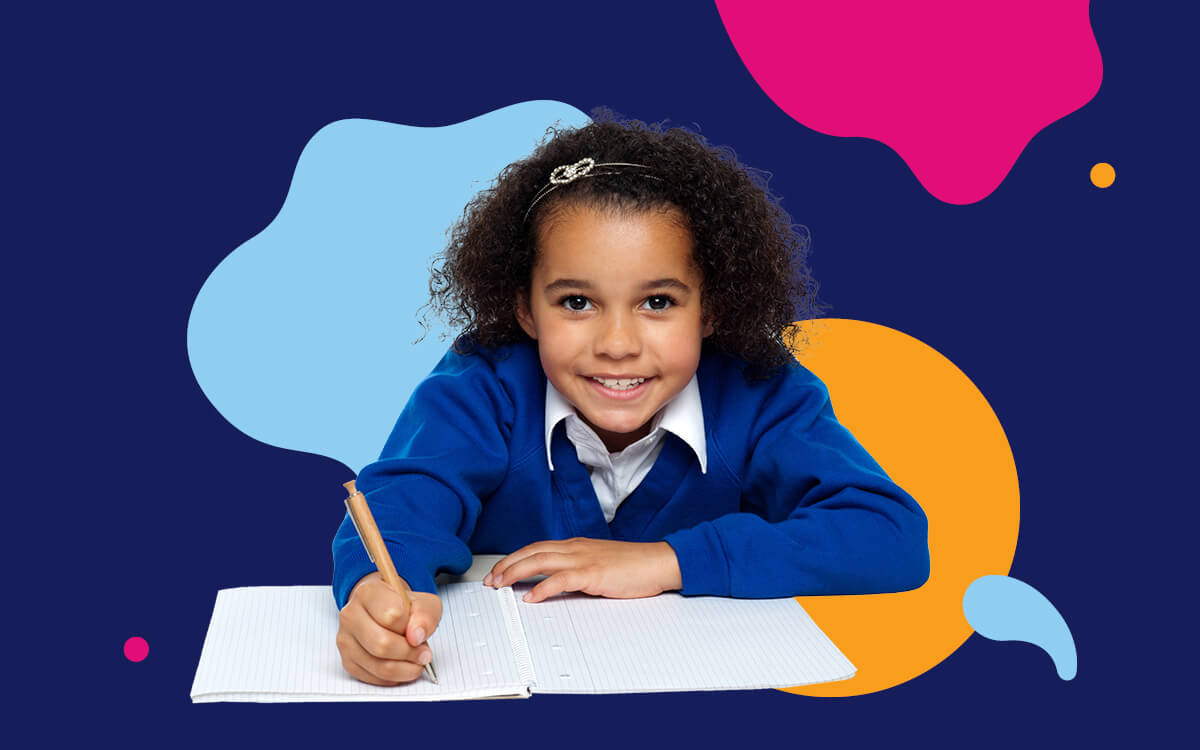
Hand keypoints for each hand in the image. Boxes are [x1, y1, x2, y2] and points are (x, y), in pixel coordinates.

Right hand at [336, 572, 442, 684]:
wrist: (384, 612)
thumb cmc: (403, 607)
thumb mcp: (423, 602)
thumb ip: (425, 615)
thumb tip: (416, 636)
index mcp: (367, 592)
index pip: (392, 615)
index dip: (411, 627)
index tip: (418, 630)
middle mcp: (350, 615)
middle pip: (382, 644)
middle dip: (410, 653)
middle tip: (423, 653)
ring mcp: (346, 640)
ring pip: (379, 666)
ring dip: (405, 668)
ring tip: (416, 661)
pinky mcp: (348, 661)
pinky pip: (374, 678)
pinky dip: (395, 677)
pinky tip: (402, 666)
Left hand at [484, 538, 681, 602]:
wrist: (658, 562)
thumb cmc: (633, 566)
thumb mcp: (599, 564)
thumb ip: (577, 570)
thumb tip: (556, 584)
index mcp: (576, 546)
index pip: (536, 548)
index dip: (514, 558)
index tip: (499, 571)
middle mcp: (575, 548)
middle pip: (532, 551)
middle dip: (507, 565)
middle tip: (490, 579)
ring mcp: (583, 559)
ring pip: (540, 561)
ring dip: (515, 573)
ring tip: (500, 585)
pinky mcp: (593, 573)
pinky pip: (561, 579)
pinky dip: (542, 587)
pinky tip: (530, 597)